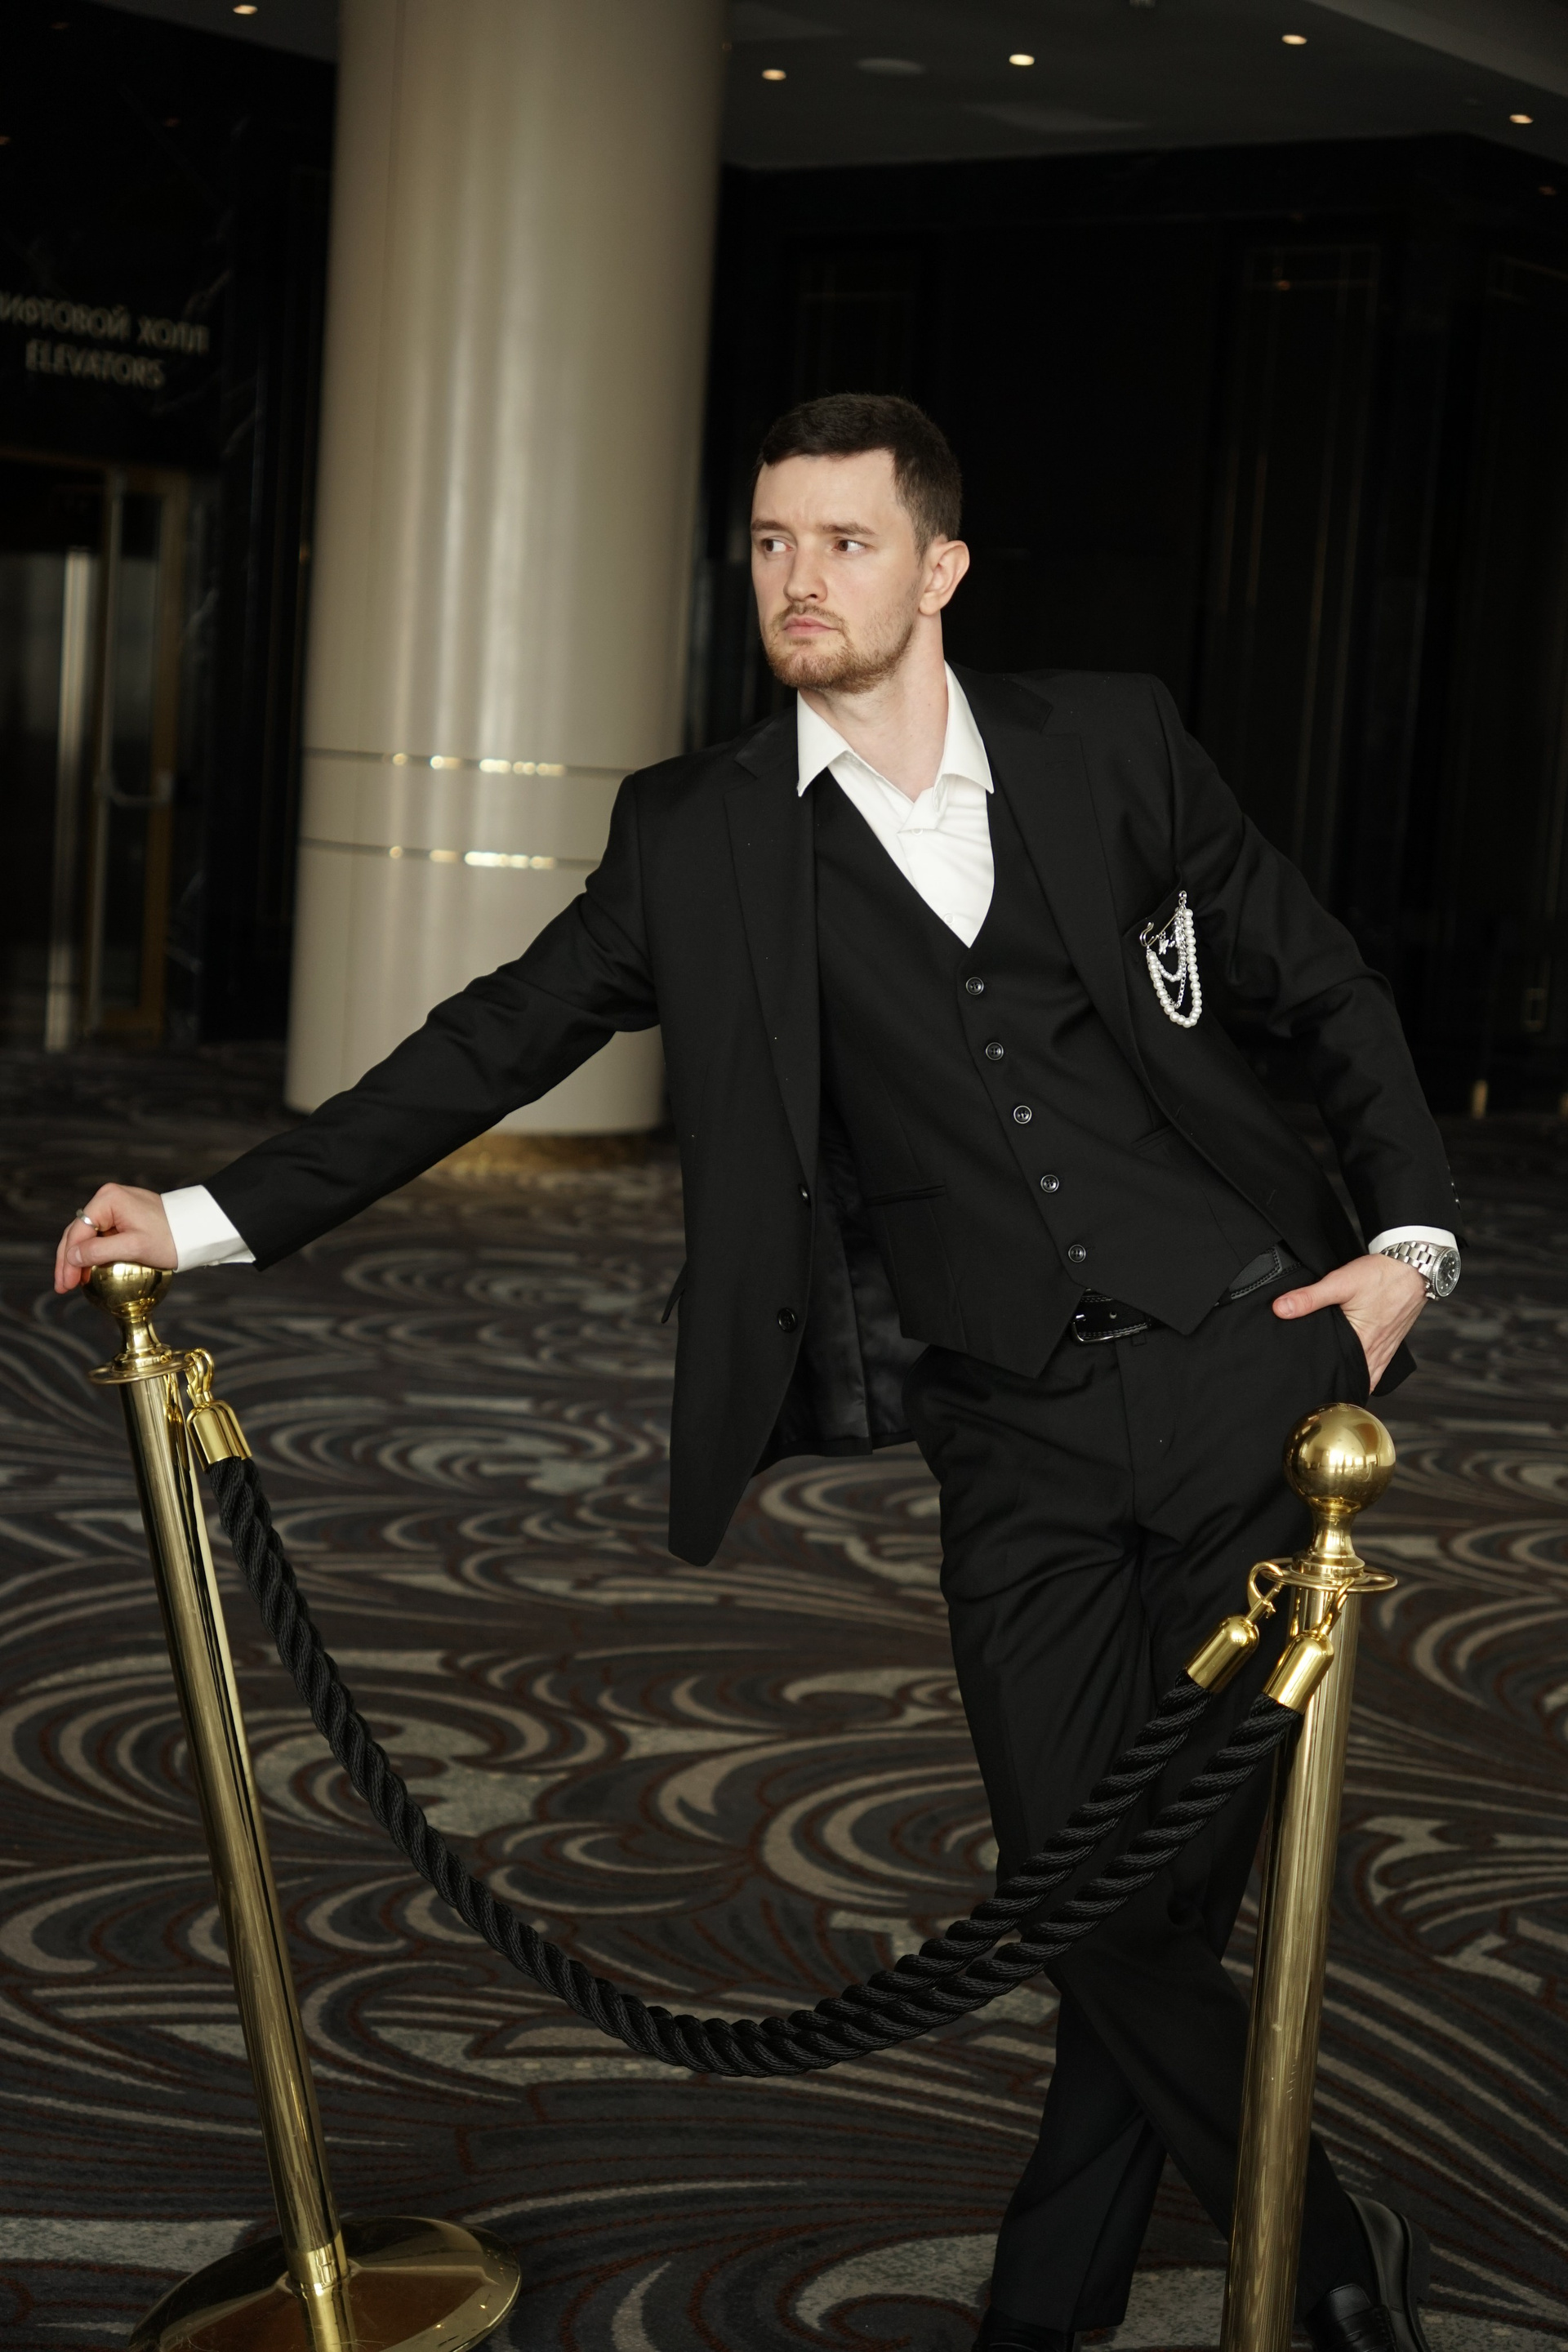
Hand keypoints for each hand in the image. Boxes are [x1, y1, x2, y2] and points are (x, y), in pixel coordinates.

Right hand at [55, 1185, 175, 1293]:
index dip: (67, 1260)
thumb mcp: (134, 1247)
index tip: (64, 1284)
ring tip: (72, 1282)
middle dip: (68, 1261)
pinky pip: (102, 1236)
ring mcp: (115, 1206)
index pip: (77, 1232)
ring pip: (88, 1235)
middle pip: (78, 1233)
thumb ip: (99, 1251)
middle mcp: (107, 1198)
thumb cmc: (171, 1237)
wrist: (197, 1229)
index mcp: (107, 1199)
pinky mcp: (124, 1216)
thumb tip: (71, 1257)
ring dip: (79, 1259)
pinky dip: (94, 1253)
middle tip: (63, 1286)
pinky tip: (89, 1271)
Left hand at [1272, 1251, 1427, 1389]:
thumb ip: (1309, 1297)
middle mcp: (1377, 1351)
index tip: (1309, 1391)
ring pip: (1367, 1375)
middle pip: (1354, 1378)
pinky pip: (1377, 1365)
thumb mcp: (1340, 1282)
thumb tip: (1281, 1309)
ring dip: (1351, 1379)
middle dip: (1336, 1386)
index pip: (1342, 1376)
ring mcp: (1386, 1348)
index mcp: (1363, 1343)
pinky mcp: (1391, 1340)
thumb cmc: (1382, 1275)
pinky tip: (1353, 1368)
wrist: (1414, 1265)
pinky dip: (1365, 1370)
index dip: (1326, 1386)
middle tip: (1314, 1390)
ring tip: (1332, 1385)